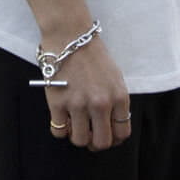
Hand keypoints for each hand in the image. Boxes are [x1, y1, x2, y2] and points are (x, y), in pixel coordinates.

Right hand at [44, 35, 131, 151]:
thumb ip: (116, 102)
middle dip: (96, 143)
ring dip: (77, 136)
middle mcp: (101, 104)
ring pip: (80, 140)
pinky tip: (61, 118)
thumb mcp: (115, 77)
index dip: (114, 139)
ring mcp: (78, 105)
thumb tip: (110, 125)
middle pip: (102, 142)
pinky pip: (58, 131)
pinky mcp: (57, 103)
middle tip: (90, 135)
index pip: (122, 133)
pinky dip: (60, 129)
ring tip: (74, 125)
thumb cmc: (92, 54)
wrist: (69, 35)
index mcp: (119, 97)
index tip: (106, 135)